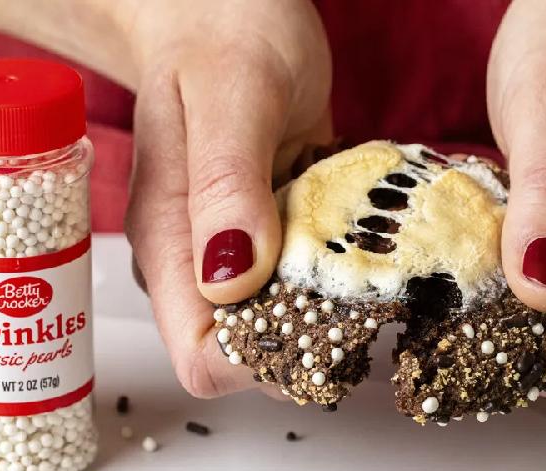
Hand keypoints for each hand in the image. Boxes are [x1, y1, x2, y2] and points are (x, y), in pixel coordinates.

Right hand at [122, 0, 331, 396]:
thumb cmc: (219, 34)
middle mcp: (198, 262)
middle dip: (315, 338)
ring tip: (375, 252)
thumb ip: (225, 184)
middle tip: (368, 279)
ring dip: (340, 306)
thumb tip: (229, 282)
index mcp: (171, 242)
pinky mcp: (273, 238)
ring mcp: (236, 254)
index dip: (262, 360)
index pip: (202, 358)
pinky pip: (314, 281)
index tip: (325, 315)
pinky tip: (369, 234)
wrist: (224, 9)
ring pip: (290, 324)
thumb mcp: (232, 94)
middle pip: (252, 354)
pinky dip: (348, 271)